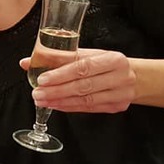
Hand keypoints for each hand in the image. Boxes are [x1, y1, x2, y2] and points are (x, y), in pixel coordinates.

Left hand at [20, 48, 135, 112]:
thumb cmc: (108, 63)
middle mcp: (119, 77)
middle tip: (37, 93)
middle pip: (83, 86)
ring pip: (86, 100)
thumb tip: (27, 62)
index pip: (83, 67)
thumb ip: (59, 57)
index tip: (42, 79)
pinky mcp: (116, 107)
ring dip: (61, 101)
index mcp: (113, 59)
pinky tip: (56, 105)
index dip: (61, 74)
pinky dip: (69, 107)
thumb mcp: (89, 54)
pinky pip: (88, 108)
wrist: (137, 77)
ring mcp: (120, 94)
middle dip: (57, 91)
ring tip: (42, 101)